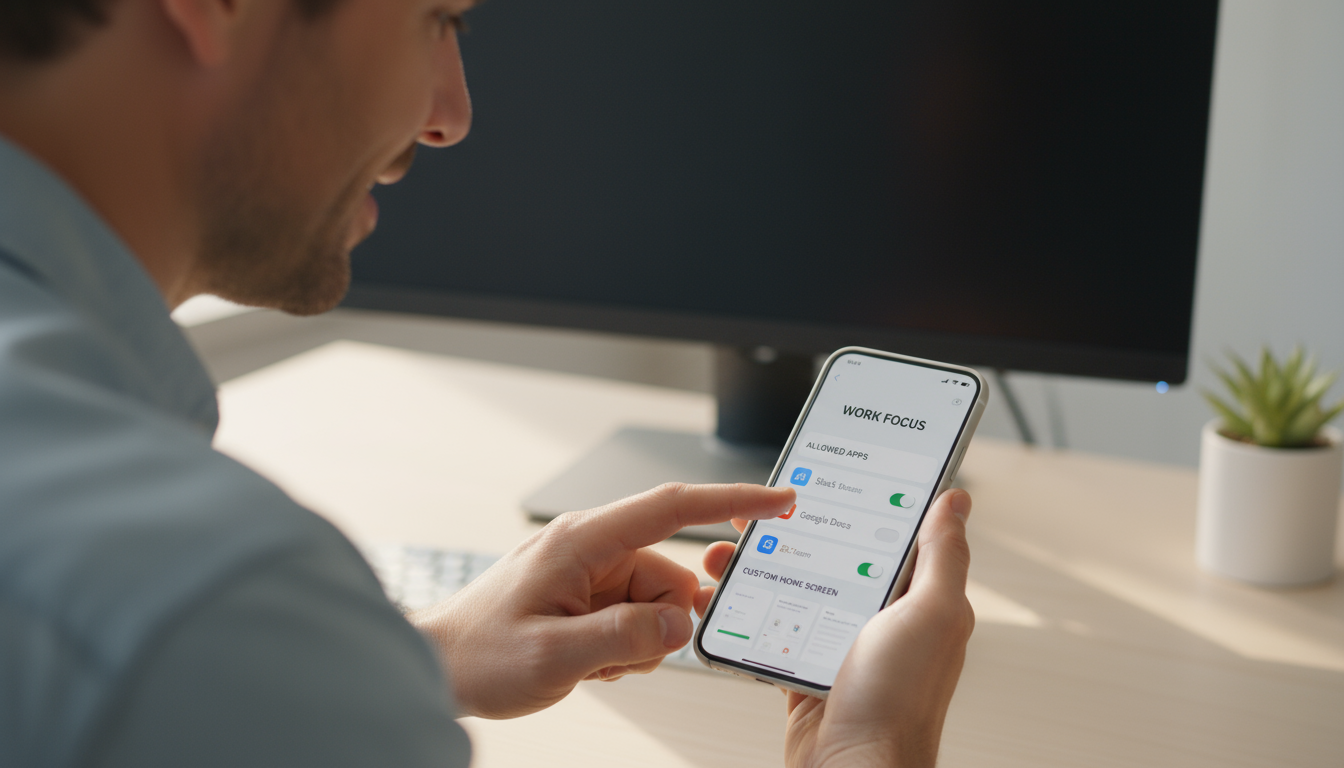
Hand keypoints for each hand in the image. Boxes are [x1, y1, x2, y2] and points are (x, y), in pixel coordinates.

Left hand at [412, 482, 794, 718]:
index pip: (672, 507)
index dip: (731, 502)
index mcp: (582, 540)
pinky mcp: (586, 594)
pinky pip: (635, 616)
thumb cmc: (478, 654)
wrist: (437, 667)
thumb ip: (624, 637)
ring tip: (592, 661)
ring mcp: (588, 571)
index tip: (778, 502)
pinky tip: (589, 660)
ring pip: (656, 602)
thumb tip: (682, 621)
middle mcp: (589, 547)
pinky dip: (625, 645)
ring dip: (639, 641)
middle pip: (669, 575)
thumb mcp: (553, 656)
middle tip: (621, 656)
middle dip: (661, 623)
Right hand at [698, 489, 974, 767]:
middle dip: (799, 532)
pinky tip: (728, 597)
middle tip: (764, 510)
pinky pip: (776, 629)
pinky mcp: (809, 671)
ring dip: (762, 568)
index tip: (837, 474)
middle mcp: (885, 622)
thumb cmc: (898, 704)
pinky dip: (749, 611)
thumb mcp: (932, 614)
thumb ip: (943, 556)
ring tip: (729, 551)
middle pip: (838, 559)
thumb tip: (956, 502)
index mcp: (921, 602)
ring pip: (800, 590)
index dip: (869, 503)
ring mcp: (844, 647)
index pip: (896, 536)